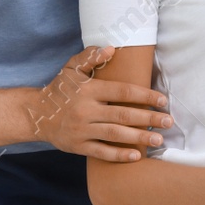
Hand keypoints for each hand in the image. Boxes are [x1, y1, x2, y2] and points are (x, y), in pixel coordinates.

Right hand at [25, 46, 172, 161]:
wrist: (35, 114)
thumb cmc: (60, 89)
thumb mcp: (71, 69)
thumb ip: (90, 57)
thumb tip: (110, 48)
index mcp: (88, 90)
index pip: (122, 92)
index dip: (144, 96)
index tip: (163, 101)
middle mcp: (85, 110)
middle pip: (122, 115)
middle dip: (148, 119)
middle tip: (169, 121)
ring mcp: (81, 130)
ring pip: (114, 135)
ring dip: (139, 138)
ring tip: (159, 139)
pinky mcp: (78, 146)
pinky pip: (101, 152)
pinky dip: (119, 155)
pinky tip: (136, 155)